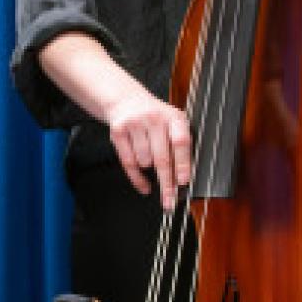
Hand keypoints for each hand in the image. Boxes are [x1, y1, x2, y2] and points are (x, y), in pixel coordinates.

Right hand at [103, 90, 192, 209]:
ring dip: (148, 168)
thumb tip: (183, 176)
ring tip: (149, 159)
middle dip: (166, 182)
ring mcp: (134, 125)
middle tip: (169, 200)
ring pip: (144, 161)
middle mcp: (154, 119)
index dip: (183, 163)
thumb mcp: (173, 124)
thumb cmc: (155, 118)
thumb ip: (179, 145)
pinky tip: (144, 185)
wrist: (127, 100)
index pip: (180, 143)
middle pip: (161, 158)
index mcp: (173, 117)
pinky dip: (136, 178)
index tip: (184, 182)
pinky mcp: (118, 132)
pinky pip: (128, 162)